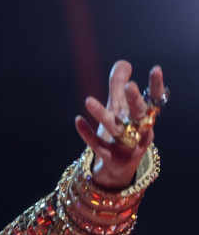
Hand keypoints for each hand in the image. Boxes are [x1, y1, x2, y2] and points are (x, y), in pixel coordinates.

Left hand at [74, 60, 165, 189]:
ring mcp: (126, 146)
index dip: (156, 86)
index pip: (154, 101)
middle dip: (135, 101)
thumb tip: (123, 63)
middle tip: (130, 85)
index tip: (155, 69)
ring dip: (102, 115)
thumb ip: (119, 88)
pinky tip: (77, 120)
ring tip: (88, 101)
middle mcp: (139, 132)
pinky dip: (87, 133)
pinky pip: (97, 145)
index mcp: (146, 119)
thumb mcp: (120, 111)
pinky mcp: (110, 157)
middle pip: (140, 116)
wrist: (119, 171)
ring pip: (116, 130)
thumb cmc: (123, 134)